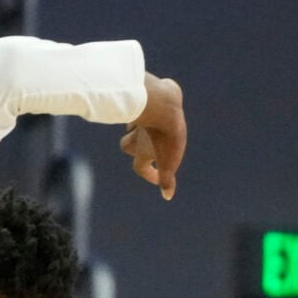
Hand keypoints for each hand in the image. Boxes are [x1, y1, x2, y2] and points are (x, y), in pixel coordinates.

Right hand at [120, 74, 186, 198]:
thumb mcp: (169, 161)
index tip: (157, 178)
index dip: (149, 174)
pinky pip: (147, 105)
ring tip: (149, 127)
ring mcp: (143, 117)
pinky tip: (159, 108)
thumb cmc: (165, 134)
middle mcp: (139, 135)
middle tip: (144, 148)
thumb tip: (168, 196)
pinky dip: (149, 109)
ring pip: (134, 123)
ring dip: (138, 127)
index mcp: (143, 150)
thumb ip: (166, 179)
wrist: (162, 103)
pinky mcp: (151, 100)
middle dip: (134, 147)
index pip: (140, 167)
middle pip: (127, 144)